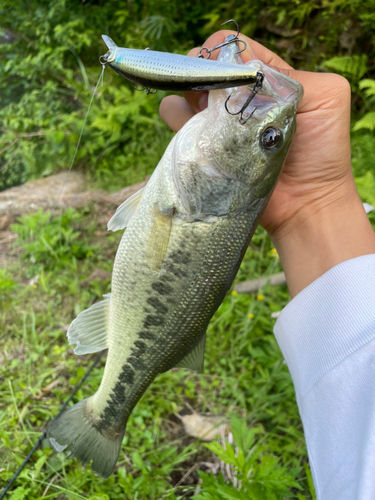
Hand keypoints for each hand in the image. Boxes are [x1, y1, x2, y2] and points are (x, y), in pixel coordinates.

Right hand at [160, 31, 374, 295]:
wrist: (306, 203)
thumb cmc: (322, 152)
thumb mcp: (324, 97)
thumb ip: (287, 76)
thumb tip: (241, 70)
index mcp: (269, 83)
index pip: (240, 53)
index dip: (225, 52)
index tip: (219, 65)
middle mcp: (242, 103)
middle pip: (211, 73)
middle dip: (201, 72)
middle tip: (201, 84)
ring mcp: (224, 128)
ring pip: (192, 97)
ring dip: (185, 93)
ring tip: (191, 103)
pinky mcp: (209, 152)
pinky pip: (182, 128)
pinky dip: (175, 118)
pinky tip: (179, 117)